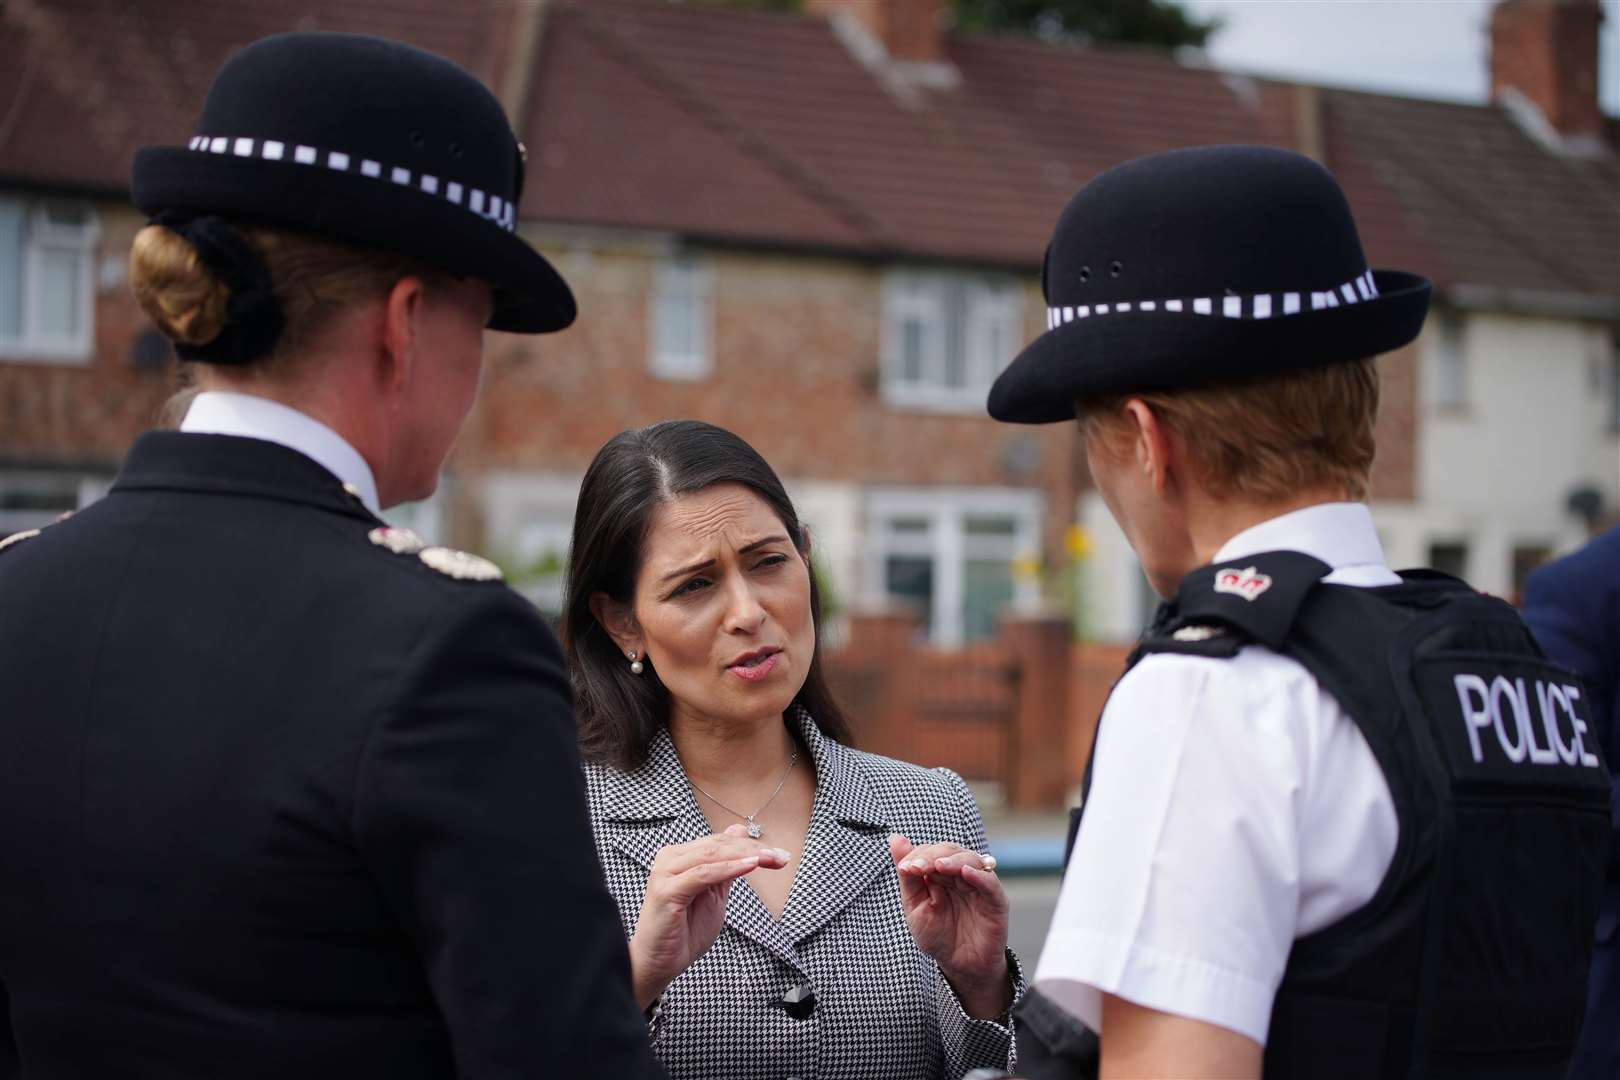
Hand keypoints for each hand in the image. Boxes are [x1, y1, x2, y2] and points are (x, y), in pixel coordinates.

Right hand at [629, 824, 791, 1008]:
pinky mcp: (666, 890)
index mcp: (679, 856)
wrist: (659, 964)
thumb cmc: (684, 931)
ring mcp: (665, 872)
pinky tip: (750, 866)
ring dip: (746, 855)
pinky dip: (729, 868)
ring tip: (772, 859)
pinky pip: (703, 874)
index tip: (780, 855)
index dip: (751, 845)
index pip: (720, 842)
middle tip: (781, 856)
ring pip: (712, 854)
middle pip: (718, 845)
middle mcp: (669, 858)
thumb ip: (727, 866)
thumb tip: (739, 831)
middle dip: (753, 849)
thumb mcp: (714, 895)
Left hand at [891, 833, 1011, 1018]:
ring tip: (939, 866)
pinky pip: (990, 883)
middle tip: (917, 867)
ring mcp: (979, 885)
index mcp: (940, 873)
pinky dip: (979, 876)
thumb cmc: (937, 934)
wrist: (958, 965)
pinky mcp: (996, 900)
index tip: (905, 868)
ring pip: (971, 860)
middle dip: (932, 856)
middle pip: (950, 851)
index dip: (918, 856)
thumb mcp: (915, 905)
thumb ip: (908, 874)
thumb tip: (895, 838)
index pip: (930, 851)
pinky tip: (965, 873)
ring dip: (954, 860)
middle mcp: (960, 874)